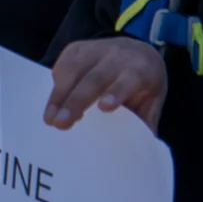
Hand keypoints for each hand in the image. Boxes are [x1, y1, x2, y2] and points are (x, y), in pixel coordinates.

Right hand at [45, 36, 167, 132]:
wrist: (138, 51)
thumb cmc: (144, 85)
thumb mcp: (152, 102)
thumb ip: (146, 124)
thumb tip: (140, 154)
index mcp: (141, 70)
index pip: (128, 79)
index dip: (116, 92)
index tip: (104, 108)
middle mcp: (118, 55)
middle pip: (95, 78)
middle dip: (76, 100)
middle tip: (62, 123)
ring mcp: (96, 48)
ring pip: (74, 69)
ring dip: (60, 94)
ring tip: (50, 118)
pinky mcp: (78, 47)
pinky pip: (63, 64)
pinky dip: (56, 84)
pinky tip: (53, 103)